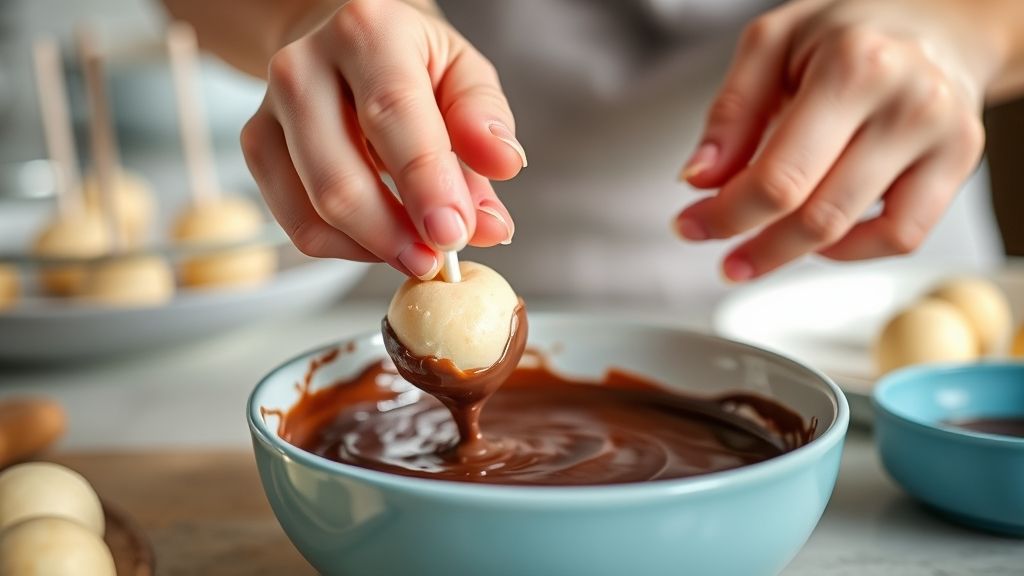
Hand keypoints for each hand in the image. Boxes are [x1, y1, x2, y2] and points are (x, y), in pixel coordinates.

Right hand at [241, 0, 525, 279]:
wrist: (350, 44)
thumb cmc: (413, 62)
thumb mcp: (463, 73)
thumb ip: (485, 124)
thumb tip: (502, 177)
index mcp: (366, 31)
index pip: (393, 113)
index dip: (424, 183)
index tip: (453, 233)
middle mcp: (305, 64)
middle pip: (339, 175)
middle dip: (394, 233)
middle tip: (437, 259)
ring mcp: (271, 108)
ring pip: (313, 208)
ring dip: (373, 248)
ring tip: (418, 253)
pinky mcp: (258, 146)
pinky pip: (298, 223)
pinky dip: (347, 248)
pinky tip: (383, 239)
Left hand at [676, 0, 1002, 281]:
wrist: (938, 19)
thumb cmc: (849, 31)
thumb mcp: (771, 45)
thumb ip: (731, 113)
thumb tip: (699, 180)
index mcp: (854, 66)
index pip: (779, 177)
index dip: (727, 216)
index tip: (691, 227)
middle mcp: (908, 103)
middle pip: (816, 215)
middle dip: (756, 247)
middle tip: (724, 257)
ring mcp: (942, 137)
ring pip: (855, 233)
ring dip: (793, 253)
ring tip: (762, 245)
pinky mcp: (961, 163)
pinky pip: (903, 237)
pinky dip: (852, 250)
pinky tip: (821, 236)